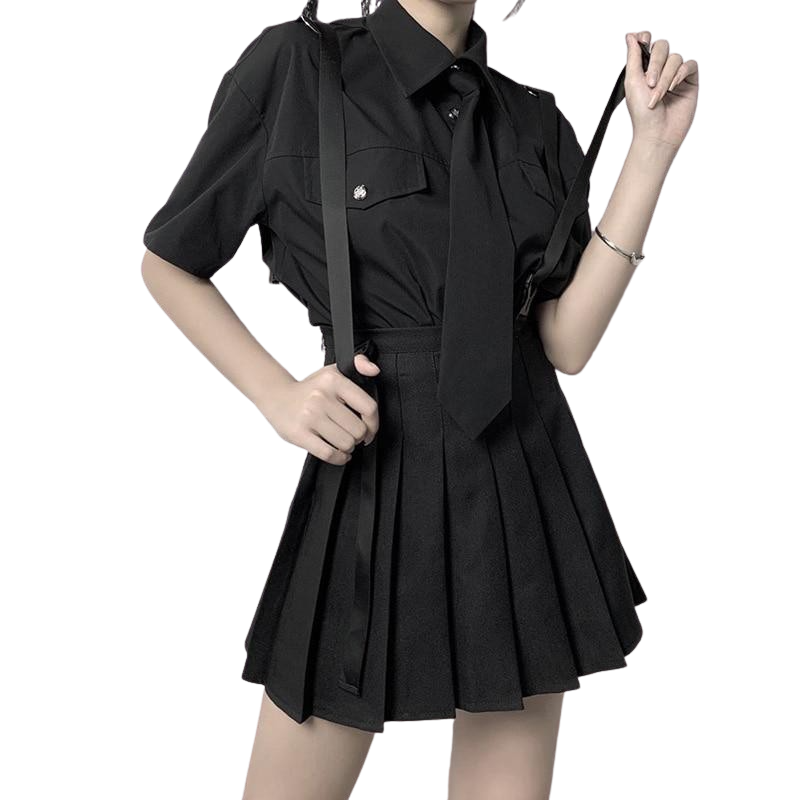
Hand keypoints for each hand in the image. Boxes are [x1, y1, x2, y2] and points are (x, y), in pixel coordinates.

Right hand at [265, 353, 380, 464]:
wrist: (276, 396)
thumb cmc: (309, 388)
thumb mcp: (333, 371)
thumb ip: (359, 364)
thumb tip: (374, 370)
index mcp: (333, 381)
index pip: (368, 407)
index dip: (374, 423)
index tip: (370, 428)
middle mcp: (321, 397)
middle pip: (358, 430)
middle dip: (359, 437)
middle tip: (353, 435)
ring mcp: (309, 417)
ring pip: (346, 443)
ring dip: (349, 447)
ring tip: (344, 442)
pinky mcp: (299, 434)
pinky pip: (329, 453)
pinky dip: (339, 458)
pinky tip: (339, 454)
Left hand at [624, 30, 699, 151]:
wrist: (656, 134)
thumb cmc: (642, 114)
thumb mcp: (632, 82)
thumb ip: (633, 57)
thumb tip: (630, 35)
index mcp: (644, 68)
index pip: (648, 43)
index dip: (645, 38)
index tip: (643, 41)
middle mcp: (661, 68)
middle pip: (663, 46)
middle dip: (656, 62)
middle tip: (649, 82)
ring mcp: (676, 74)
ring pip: (676, 57)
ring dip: (665, 75)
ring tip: (659, 94)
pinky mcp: (690, 81)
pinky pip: (690, 65)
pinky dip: (680, 73)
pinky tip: (673, 87)